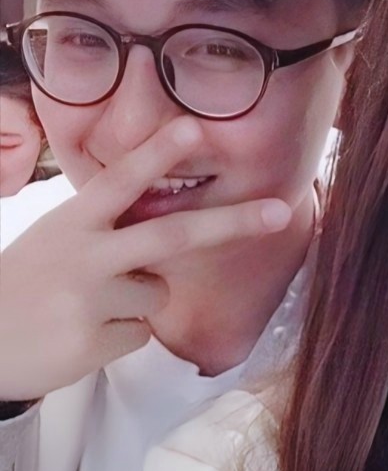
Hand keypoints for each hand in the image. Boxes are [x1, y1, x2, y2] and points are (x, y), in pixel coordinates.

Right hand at [0, 118, 290, 400]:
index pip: (120, 180)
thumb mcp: (55, 241)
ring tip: (88, 305)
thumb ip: (105, 229)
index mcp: (71, 222)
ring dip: (139, 300)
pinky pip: (141, 334)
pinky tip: (82, 333)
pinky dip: (121, 334)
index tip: (195, 127)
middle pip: (172, 236)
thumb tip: (170, 230)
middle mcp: (84, 256)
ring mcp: (91, 301)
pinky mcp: (95, 343)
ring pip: (158, 294)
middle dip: (232, 222)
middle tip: (280, 212)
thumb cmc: (24, 285)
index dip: (158, 153)